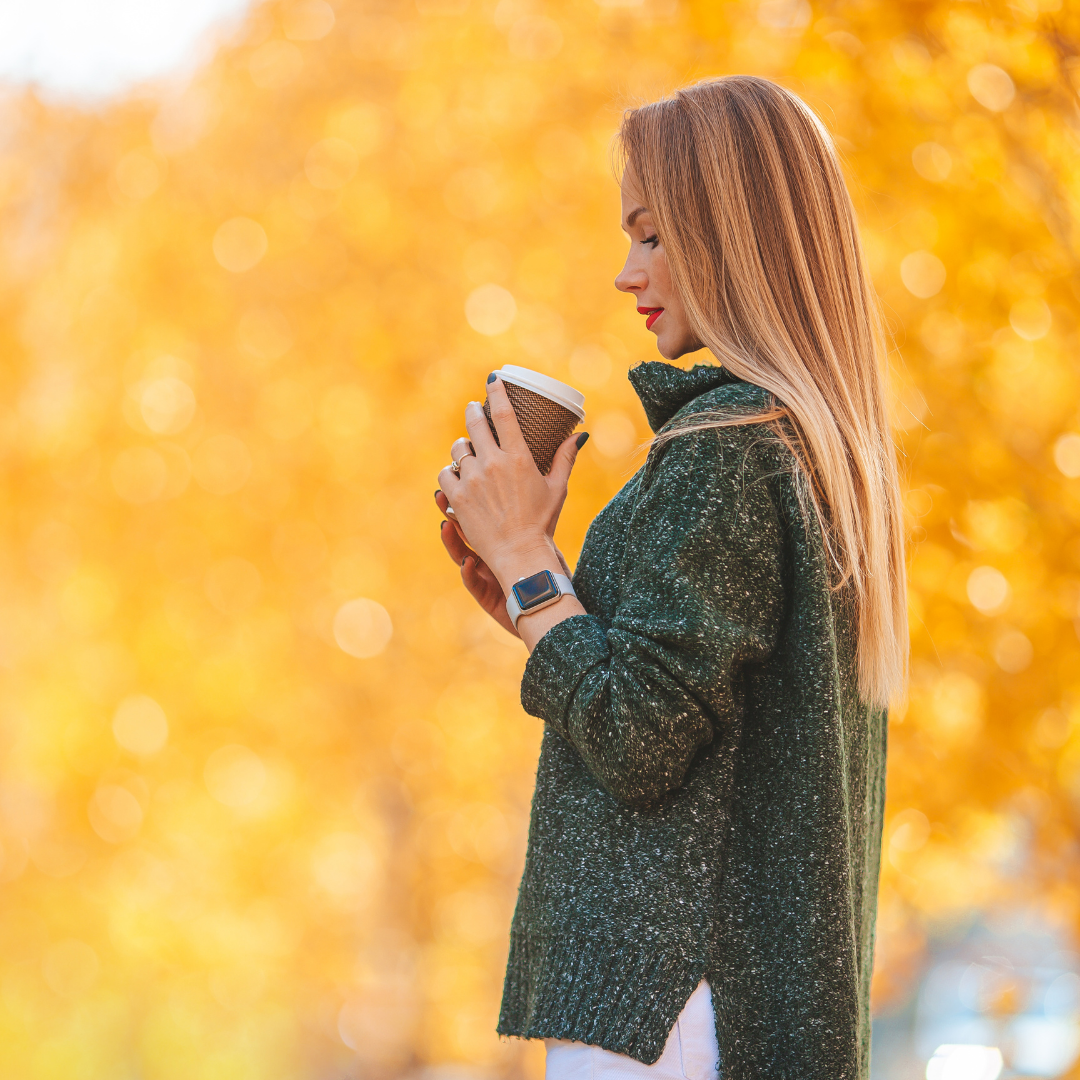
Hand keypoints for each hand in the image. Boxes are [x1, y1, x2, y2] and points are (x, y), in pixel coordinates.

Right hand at [435, 493, 573, 637]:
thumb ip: (539, 514)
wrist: (553, 604)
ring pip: (460, 556)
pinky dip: (468, 574)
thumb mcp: (544, 540)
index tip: (463, 480)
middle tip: (442, 494)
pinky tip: (468, 562)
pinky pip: (473, 584)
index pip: (478, 516)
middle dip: (451, 513)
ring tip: (445, 525)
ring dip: (452, 541)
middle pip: (462, 533)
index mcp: (498, 541)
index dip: (468, 501)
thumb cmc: (549, 572)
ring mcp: (484, 577)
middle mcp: (487, 557)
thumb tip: (543, 480)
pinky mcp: (487, 598)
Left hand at [436, 374, 587, 601]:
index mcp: (518, 457)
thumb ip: (565, 458)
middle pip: (474, 424)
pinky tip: (456, 474)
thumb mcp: (557, 488)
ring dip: (462, 446)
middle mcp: (492, 463)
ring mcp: (472, 480)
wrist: (519, 554)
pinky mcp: (457, 498)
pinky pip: (445, 474)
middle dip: (473, 412)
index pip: (503, 412)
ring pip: (458, 449)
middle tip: (474, 409)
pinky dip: (450, 472)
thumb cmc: (542, 522)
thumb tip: (580, 435)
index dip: (496, 391)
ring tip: (467, 449)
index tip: (493, 379)